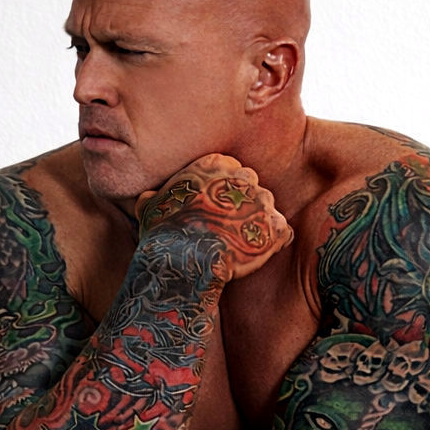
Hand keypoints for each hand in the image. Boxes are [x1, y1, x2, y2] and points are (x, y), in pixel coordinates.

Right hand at [135, 154, 292, 280]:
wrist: (184, 263)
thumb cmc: (164, 236)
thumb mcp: (149, 210)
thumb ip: (153, 198)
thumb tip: (147, 199)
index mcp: (214, 166)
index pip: (229, 169)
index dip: (222, 190)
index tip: (214, 208)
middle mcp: (241, 178)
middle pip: (250, 186)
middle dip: (242, 204)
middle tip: (229, 226)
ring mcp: (260, 202)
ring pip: (266, 208)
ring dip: (257, 223)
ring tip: (241, 243)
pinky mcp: (273, 228)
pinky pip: (282, 232)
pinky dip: (274, 242)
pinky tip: (257, 253)